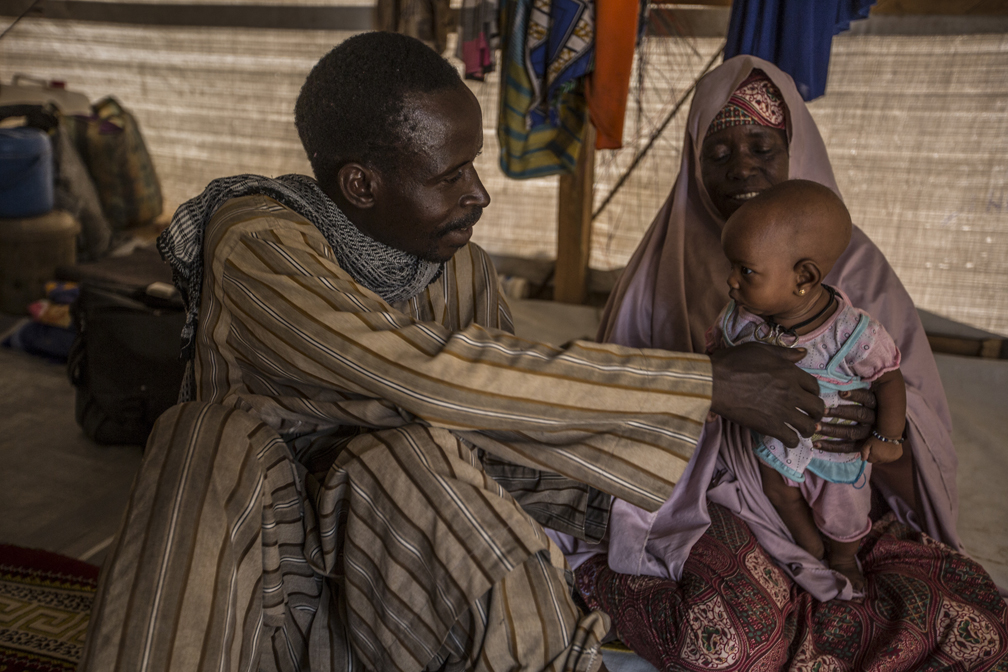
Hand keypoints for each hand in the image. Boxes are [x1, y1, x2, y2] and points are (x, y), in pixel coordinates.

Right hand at [709, 342, 823, 447]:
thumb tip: (803, 353)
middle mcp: (791, 392)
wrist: (714, 382)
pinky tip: (787, 438)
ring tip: (801, 429)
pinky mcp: (770, 426)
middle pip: (817, 407)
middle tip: (809, 415)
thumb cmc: (733, 362)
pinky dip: (792, 440)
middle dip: (816, 412)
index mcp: (790, 373)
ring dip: (807, 428)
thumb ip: (784, 353)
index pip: (814, 386)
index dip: (813, 393)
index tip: (808, 397)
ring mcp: (782, 411)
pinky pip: (791, 439)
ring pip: (808, 426)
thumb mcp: (760, 350)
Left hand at [812, 389, 876, 452]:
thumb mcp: (864, 397)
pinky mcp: (861, 446)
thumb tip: (836, 386)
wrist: (879, 430)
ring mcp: (868, 435)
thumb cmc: (861, 406)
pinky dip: (831, 447)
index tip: (841, 393)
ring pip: (851, 432)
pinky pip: (847, 448)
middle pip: (859, 415)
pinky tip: (816, 444)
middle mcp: (874, 420)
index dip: (855, 395)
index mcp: (875, 405)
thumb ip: (853, 390)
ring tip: (815, 427)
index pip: (867, 398)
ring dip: (831, 430)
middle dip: (840, 413)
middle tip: (822, 411)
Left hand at [860, 436, 902, 463]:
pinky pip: (892, 458)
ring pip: (884, 460)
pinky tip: (890, 449)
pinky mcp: (897, 456)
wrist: (890, 433)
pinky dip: (890, 455)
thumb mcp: (868, 443)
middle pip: (877, 461)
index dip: (869, 455)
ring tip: (884, 448)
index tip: (871, 449)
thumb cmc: (877, 438)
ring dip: (883, 456)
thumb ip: (864, 452)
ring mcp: (891, 459)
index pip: (870, 460)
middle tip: (878, 449)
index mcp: (876, 457)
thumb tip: (862, 460)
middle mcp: (884, 460)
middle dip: (876, 457)